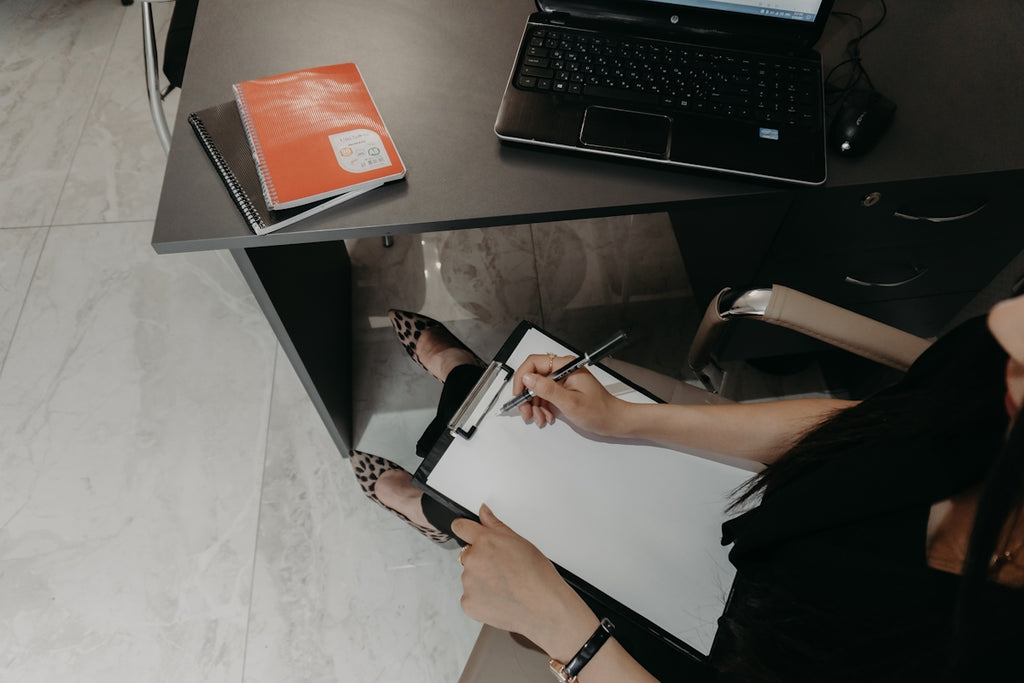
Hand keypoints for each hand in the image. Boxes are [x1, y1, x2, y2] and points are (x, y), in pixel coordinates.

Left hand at [452, 505, 597, 661]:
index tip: (468, 533)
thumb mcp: (520, 542)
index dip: (466, 530)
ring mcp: (468, 583)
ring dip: (481, 580)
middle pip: (468, 554)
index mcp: (485, 541)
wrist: (543, 608)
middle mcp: (473, 560)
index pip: (460, 527)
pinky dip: (481, 599)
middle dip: (480, 559)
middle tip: (502, 569)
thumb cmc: (537, 576)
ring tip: (505, 586)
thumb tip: (484, 512)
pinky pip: (470, 597)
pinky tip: (500, 599)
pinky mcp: (468, 604)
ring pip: (470, 577)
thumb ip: (495, 525)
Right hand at [511, 354, 629, 434]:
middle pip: (533, 377)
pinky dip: (542, 408)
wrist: (613, 421)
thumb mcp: (570, 402)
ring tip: (540, 418)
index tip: (519, 394)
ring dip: (534, 405)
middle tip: (526, 412)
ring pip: (537, 389)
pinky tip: (547, 417)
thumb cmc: (599, 411)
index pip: (534, 363)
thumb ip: (547, 389)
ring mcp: (562, 381)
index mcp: (566, 366)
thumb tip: (528, 379)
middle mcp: (563, 370)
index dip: (522, 378)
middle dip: (527, 396)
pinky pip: (544, 396)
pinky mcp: (562, 390)